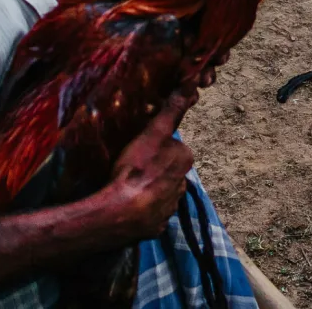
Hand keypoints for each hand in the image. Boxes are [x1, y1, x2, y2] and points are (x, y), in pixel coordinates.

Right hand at [86, 90, 196, 240]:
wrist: (120, 211)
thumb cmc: (136, 168)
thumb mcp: (154, 132)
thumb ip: (172, 110)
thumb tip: (192, 84)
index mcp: (185, 159)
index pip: (171, 145)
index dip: (154, 145)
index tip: (139, 150)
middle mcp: (183, 184)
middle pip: (167, 168)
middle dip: (153, 167)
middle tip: (131, 167)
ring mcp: (170, 208)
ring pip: (160, 190)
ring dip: (147, 188)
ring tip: (127, 186)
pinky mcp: (157, 226)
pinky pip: (150, 212)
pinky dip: (142, 208)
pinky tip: (128, 203)